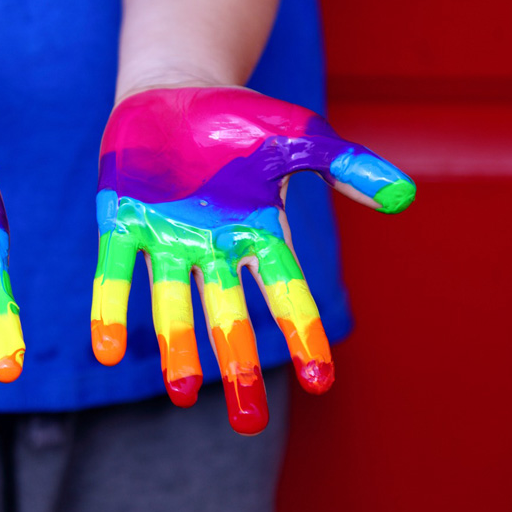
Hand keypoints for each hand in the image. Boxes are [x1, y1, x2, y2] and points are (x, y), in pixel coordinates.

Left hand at [92, 86, 414, 434]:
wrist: (175, 91)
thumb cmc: (241, 119)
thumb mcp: (299, 136)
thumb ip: (345, 166)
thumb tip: (404, 197)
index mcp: (257, 230)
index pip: (285, 289)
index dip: (302, 332)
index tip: (319, 380)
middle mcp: (212, 246)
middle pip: (227, 313)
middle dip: (236, 362)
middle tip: (247, 420)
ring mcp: (165, 237)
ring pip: (172, 301)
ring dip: (177, 346)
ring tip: (182, 394)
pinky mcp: (120, 221)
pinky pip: (116, 271)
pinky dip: (111, 308)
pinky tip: (107, 351)